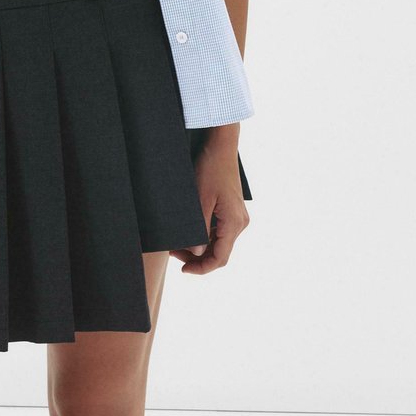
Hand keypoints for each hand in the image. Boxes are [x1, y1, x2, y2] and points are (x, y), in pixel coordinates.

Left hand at [169, 142, 250, 273]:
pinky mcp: (233, 209)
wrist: (220, 145)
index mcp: (234, 223)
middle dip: (198, 258)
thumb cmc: (209, 168)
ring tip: (178, 243)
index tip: (183, 270)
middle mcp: (240, 223)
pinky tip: (190, 231)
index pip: (220, 258)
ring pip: (220, 242)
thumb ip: (200, 229)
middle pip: (220, 252)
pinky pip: (221, 230)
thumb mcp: (200, 199)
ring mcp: (238, 216)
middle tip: (174, 254)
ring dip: (201, 247)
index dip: (202, 268)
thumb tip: (197, 253)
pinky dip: (206, 235)